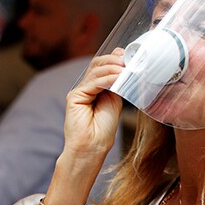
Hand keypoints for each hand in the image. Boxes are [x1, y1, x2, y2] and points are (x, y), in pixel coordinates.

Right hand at [40, 50, 124, 204]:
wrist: (92, 148)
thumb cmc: (103, 129)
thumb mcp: (115, 101)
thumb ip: (118, 85)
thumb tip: (125, 69)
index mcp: (95, 88)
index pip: (103, 66)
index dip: (115, 59)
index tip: (130, 56)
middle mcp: (85, 87)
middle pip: (98, 64)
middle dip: (114, 60)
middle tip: (129, 60)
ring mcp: (79, 91)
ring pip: (95, 71)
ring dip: (113, 68)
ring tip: (126, 69)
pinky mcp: (74, 97)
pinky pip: (92, 82)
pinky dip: (107, 78)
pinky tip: (117, 77)